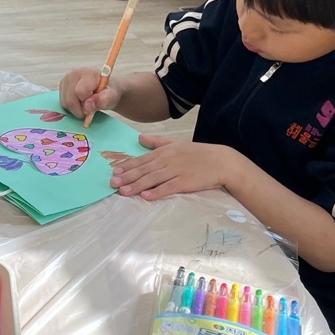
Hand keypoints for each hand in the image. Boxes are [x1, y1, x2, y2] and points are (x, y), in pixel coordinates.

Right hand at [59, 66, 121, 119]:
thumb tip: (87, 106)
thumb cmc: (109, 92)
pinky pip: (62, 102)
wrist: (106, 88)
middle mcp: (74, 73)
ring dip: (75, 109)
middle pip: (71, 99)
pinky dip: (71, 107)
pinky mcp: (62, 85)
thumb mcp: (112, 97)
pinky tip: (79, 103)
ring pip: (65, 102)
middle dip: (80, 109)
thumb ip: (103, 100)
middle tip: (89, 110)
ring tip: (86, 105)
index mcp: (88, 73)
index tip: (94, 104)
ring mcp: (66, 79)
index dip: (87, 103)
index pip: (81, 92)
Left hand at [110, 136, 240, 200]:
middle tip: (113, 183)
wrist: (221, 161)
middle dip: (127, 177)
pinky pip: (169, 187)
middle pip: (144, 170)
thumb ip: (157, 142)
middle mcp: (168, 160)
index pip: (142, 160)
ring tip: (123, 191)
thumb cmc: (198, 154)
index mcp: (165, 151)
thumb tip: (139, 138)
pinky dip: (157, 192)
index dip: (128, 166)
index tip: (115, 172)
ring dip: (137, 185)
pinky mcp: (185, 182)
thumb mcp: (176, 143)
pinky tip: (146, 196)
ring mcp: (176, 171)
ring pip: (153, 179)